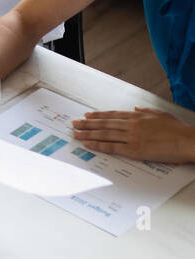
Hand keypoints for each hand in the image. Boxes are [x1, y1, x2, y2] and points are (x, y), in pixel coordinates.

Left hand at [71, 107, 194, 162]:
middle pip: (105, 124)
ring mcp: (132, 137)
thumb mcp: (161, 115)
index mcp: (138, 116)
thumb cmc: (178, 130)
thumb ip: (146, 111)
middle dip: (87, 124)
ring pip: (105, 134)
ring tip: (76, 133)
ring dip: (88, 134)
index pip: (113, 115)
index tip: (87, 115)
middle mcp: (132, 125)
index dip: (98, 115)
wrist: (188, 141)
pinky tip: (88, 144)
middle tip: (74, 123)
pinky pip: (112, 147)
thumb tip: (136, 108)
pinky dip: (98, 145)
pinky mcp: (134, 150)